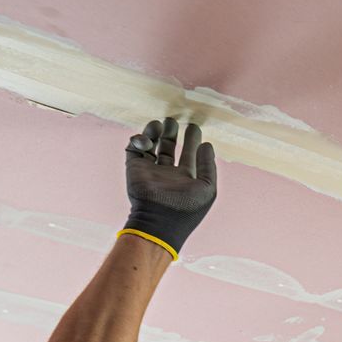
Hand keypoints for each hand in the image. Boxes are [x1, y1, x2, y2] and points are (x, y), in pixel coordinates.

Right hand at [122, 118, 216, 255]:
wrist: (158, 221)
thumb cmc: (186, 208)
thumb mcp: (207, 188)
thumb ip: (208, 166)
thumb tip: (207, 145)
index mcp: (184, 179)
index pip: (188, 155)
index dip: (191, 140)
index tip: (194, 127)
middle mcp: (167, 174)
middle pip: (168, 147)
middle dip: (171, 133)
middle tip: (174, 120)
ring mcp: (150, 171)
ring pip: (151, 145)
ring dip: (155, 132)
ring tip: (161, 124)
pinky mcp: (134, 169)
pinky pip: (134, 149)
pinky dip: (139, 140)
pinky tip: (148, 140)